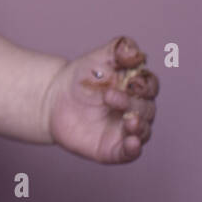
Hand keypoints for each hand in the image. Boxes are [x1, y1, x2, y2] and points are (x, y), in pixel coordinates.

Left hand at [42, 35, 157, 162]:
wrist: (52, 99)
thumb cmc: (81, 78)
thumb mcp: (98, 58)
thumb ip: (119, 49)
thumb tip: (136, 54)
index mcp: (136, 89)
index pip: (150, 86)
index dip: (144, 84)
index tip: (132, 81)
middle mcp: (136, 110)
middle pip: (146, 108)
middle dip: (131, 103)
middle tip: (110, 97)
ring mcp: (125, 131)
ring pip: (142, 131)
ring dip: (139, 127)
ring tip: (130, 121)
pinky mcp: (113, 149)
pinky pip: (129, 153)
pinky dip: (133, 149)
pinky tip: (131, 142)